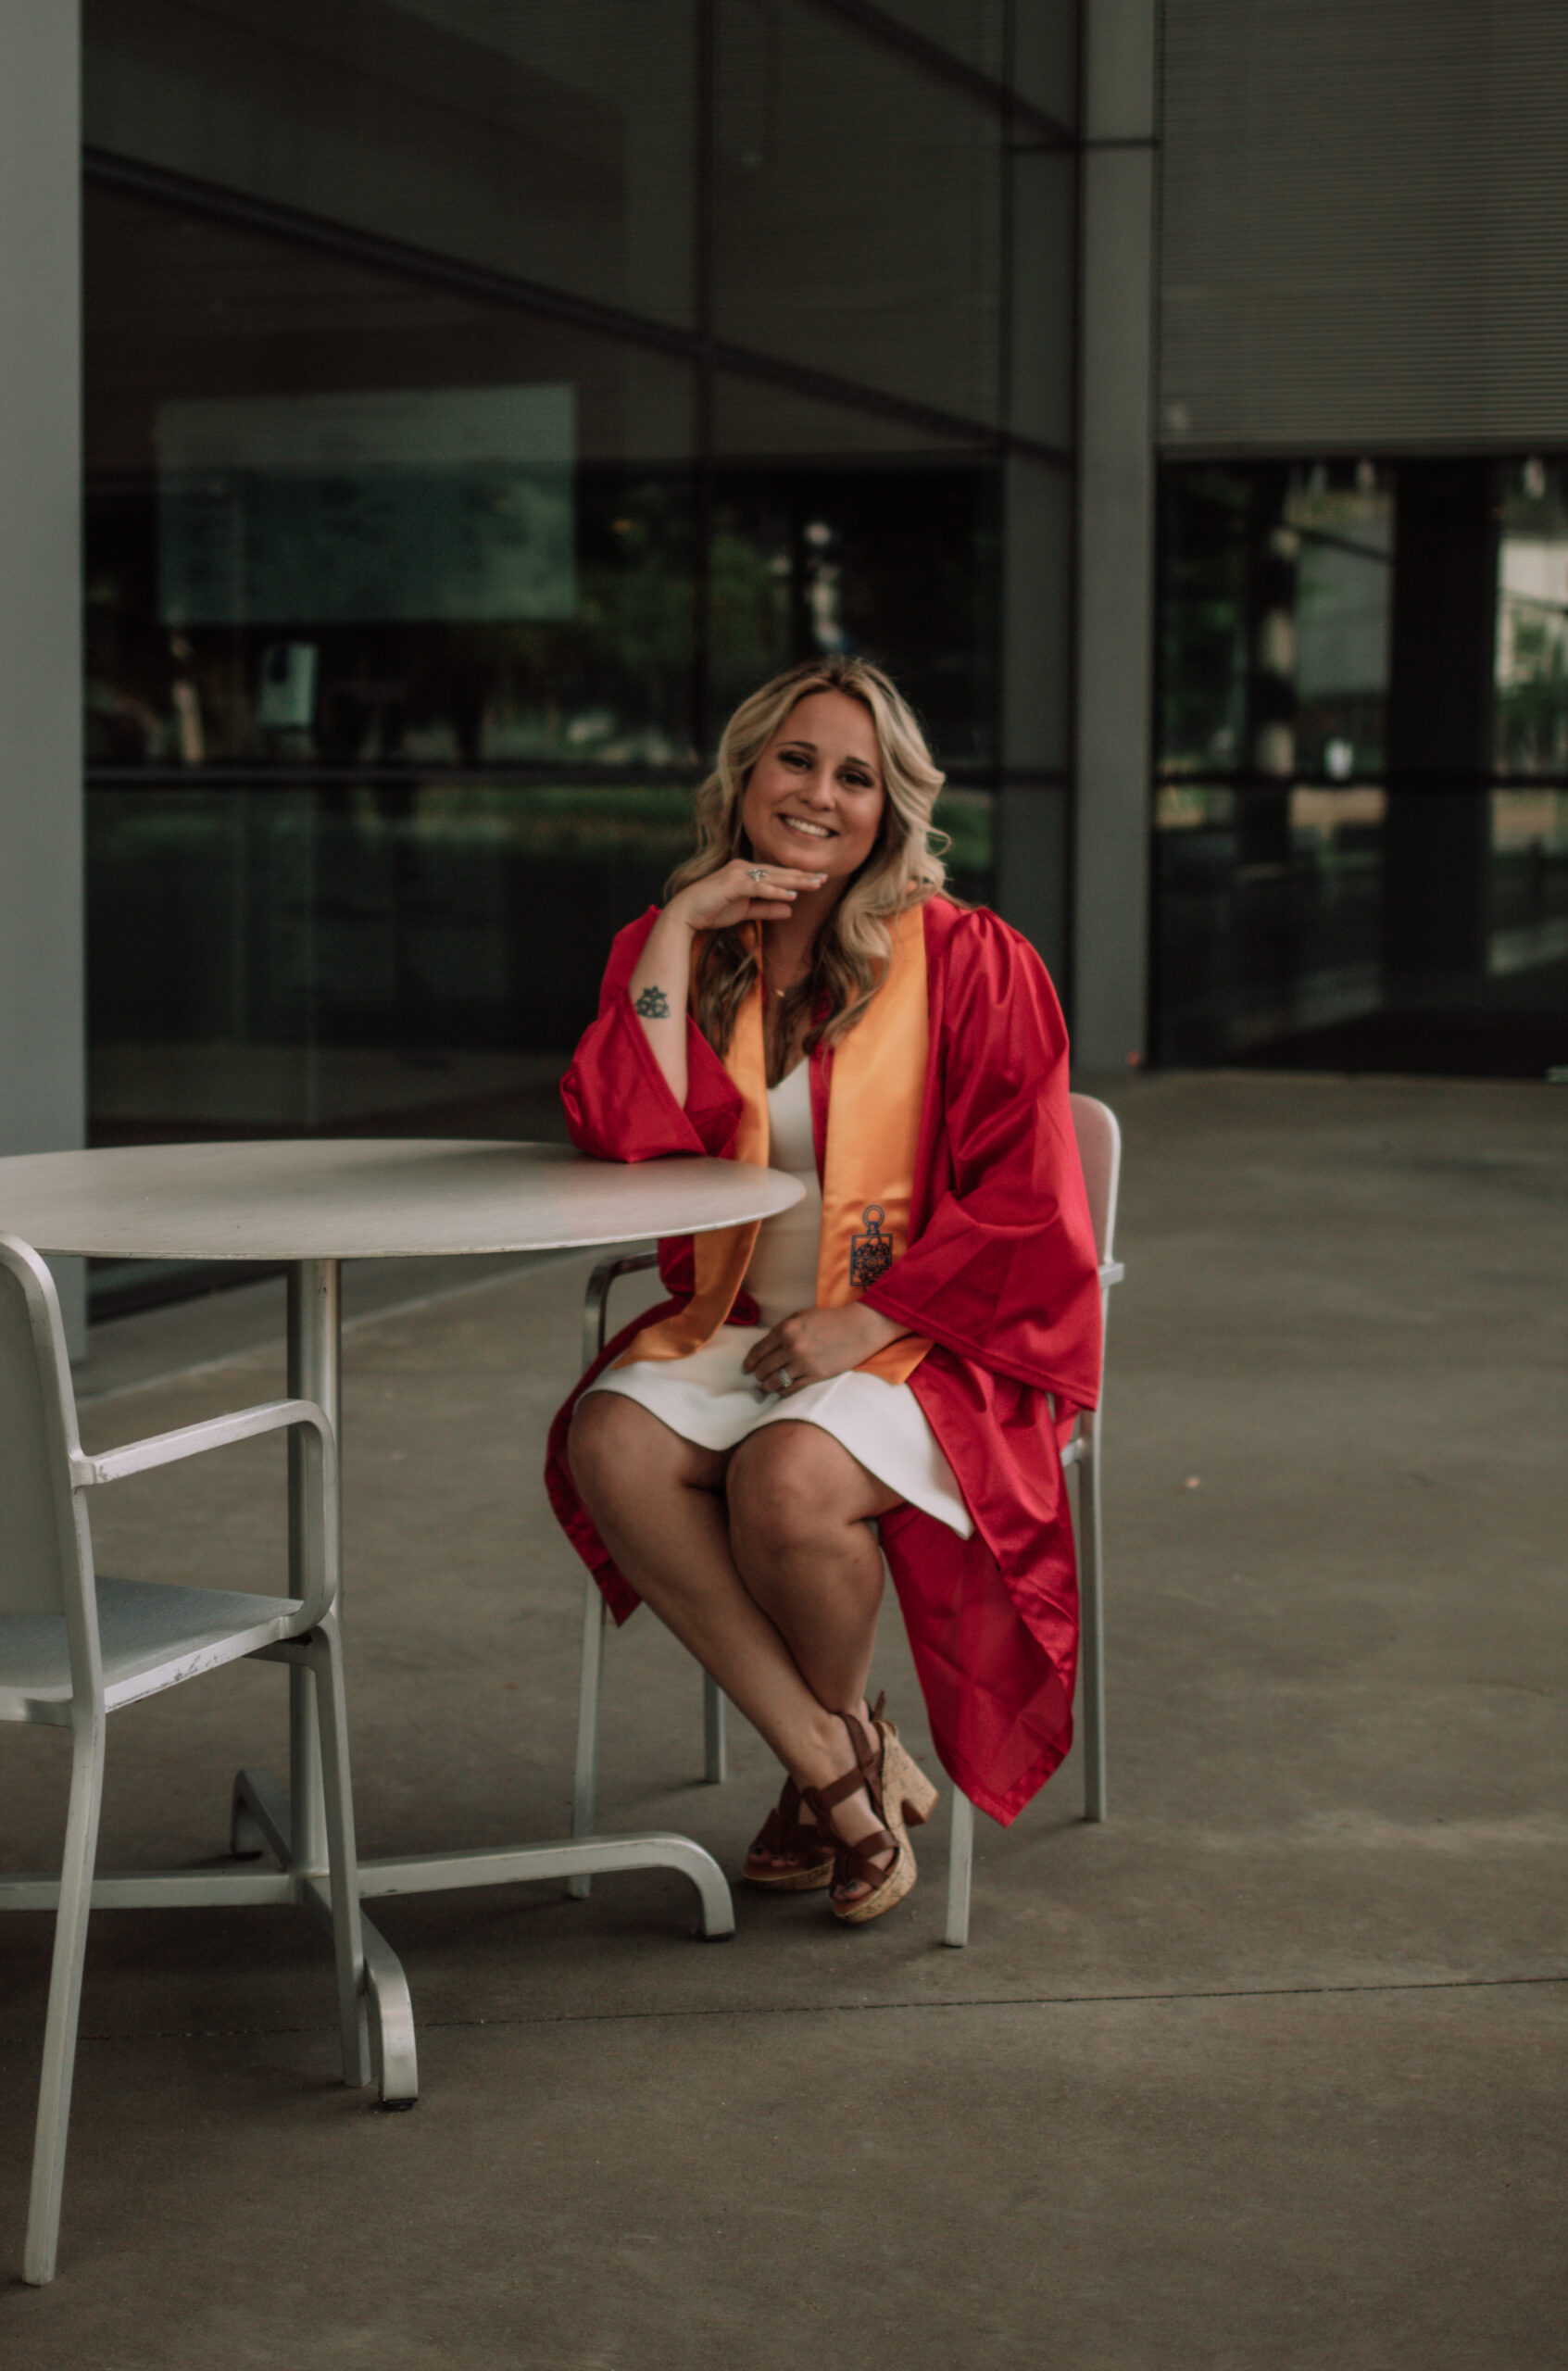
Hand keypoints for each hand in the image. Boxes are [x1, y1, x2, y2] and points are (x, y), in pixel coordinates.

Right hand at [665, 856, 826, 936]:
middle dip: (802, 875)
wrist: (685, 914)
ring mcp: (737, 874)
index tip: (817, 880)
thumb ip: (767, 908)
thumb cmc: (712, 910)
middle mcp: (743, 867)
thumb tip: (791, 908)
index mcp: (746, 872)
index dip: (798, 877)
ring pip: (772, 877)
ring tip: (815, 884)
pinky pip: (759, 887)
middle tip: (825, 877)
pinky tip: (791, 896)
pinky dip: (776, 892)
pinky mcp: (732, 884)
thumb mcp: (746, 911)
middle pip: (779, 872)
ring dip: (795, 881)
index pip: (777, 874)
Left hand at [742, 1302, 907, 1396]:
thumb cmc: (830, 1320)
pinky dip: (783, 1392)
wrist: (859, 1328)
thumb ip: (782, 1329)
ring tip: (765, 1387)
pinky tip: (781, 1391)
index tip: (746, 1368)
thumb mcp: (801, 1316)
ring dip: (767, 1386)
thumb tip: (766, 1346)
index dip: (749, 1361)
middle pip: (764, 1368)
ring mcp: (804, 1363)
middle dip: (758, 1374)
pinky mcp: (816, 1375)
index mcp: (786, 1330)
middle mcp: (792, 1347)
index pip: (759, 1350)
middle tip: (757, 1377)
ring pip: (775, 1381)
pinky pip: (791, 1388)